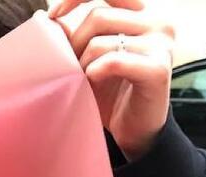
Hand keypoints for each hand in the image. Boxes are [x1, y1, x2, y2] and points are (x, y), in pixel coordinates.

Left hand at [48, 0, 174, 160]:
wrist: (134, 133)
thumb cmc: (112, 96)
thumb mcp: (89, 62)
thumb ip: (74, 37)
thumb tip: (44, 16)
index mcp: (142, 15)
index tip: (53, 16)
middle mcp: (157, 22)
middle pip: (97, 16)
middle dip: (74, 45)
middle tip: (71, 71)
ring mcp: (161, 44)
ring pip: (100, 41)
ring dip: (82, 66)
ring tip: (85, 84)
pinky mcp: (158, 68)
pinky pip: (113, 61)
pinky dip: (95, 74)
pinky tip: (94, 84)